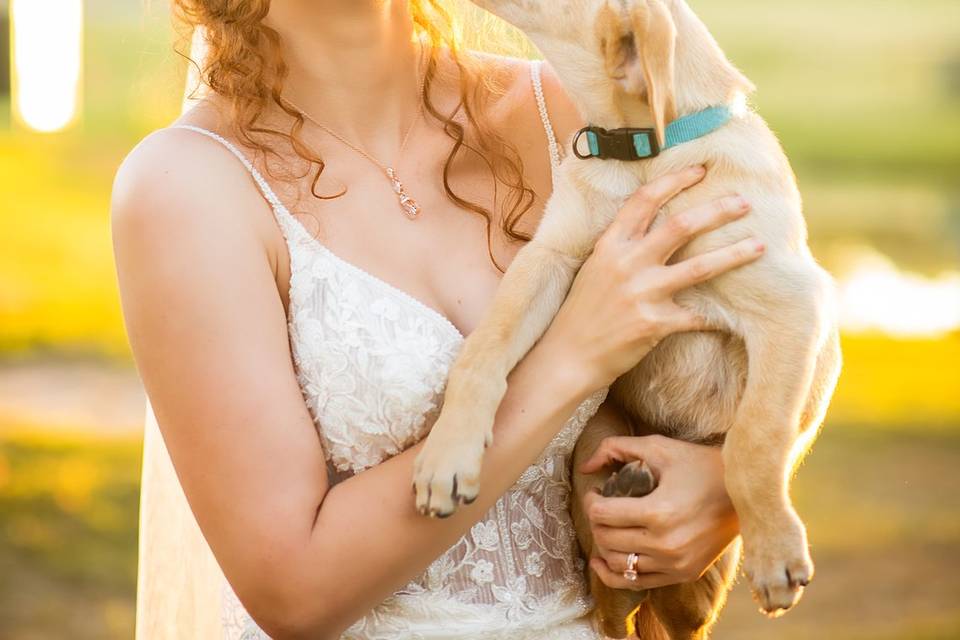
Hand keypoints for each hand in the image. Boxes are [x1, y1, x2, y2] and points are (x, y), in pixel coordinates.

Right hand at [540, 165, 762, 394]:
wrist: (568, 355)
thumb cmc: (582, 312)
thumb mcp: (595, 269)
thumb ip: (623, 247)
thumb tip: (656, 227)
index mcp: (611, 246)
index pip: (645, 201)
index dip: (674, 181)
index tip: (700, 170)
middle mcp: (627, 264)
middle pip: (681, 226)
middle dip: (718, 210)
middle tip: (744, 202)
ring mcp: (641, 294)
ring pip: (700, 267)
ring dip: (734, 254)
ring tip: (760, 246)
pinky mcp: (654, 324)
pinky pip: (697, 316)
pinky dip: (716, 316)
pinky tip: (735, 315)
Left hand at [580, 435, 739, 589]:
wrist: (744, 492)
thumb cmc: (699, 465)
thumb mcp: (658, 447)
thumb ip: (615, 448)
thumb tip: (586, 467)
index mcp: (658, 512)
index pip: (602, 515)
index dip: (591, 501)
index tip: (596, 492)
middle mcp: (666, 544)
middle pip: (605, 539)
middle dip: (595, 521)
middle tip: (600, 507)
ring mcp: (675, 563)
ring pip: (617, 564)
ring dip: (603, 545)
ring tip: (605, 528)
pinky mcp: (683, 573)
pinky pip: (637, 583)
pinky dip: (614, 573)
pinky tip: (602, 560)